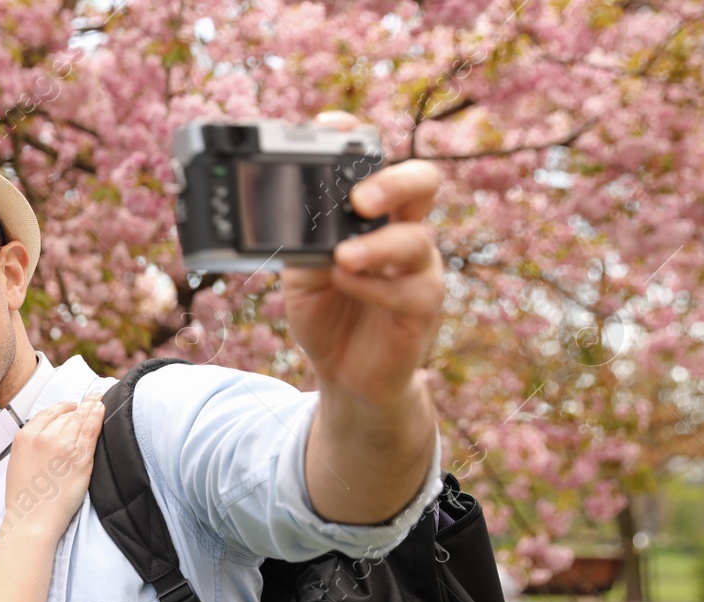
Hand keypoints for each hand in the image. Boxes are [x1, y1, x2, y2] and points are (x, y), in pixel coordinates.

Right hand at [1, 394, 104, 542]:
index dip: (62, 408)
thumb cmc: (25, 500)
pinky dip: (98, 416)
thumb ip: (32, 445)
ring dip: (91, 406)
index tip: (70, 406)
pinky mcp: (80, 458)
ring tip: (98, 399)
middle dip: (79, 406)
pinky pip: (91, 430)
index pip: (47, 413)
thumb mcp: (18, 463)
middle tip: (90, 398)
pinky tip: (102, 408)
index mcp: (25, 437)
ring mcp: (63, 446)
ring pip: (80, 418)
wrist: (32, 520)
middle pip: (65, 415)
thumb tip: (47, 436)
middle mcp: (43, 437)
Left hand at [281, 110, 444, 409]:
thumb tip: (279, 212)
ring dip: (378, 245)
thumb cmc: (327, 312)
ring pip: (416, 238)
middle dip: (393, 181)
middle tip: (359, 197)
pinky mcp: (423, 307)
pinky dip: (373, 286)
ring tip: (343, 256)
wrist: (344, 374)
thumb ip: (300, 241)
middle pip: (421, 182)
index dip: (357, 136)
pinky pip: (409, 289)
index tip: (329, 124)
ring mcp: (418, 267)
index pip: (374, 161)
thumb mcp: (301, 272)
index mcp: (373, 213)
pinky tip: (348, 285)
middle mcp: (402, 230)